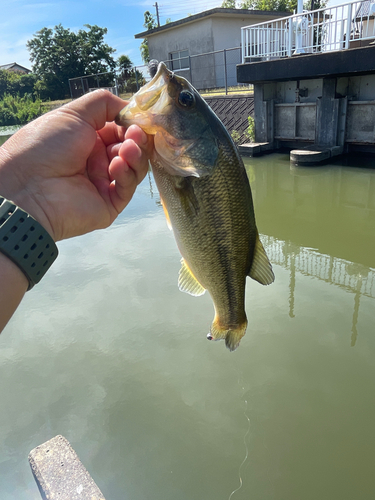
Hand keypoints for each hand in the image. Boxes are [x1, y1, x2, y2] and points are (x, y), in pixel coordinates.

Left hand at [0, 90, 151, 240]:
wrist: (28, 186)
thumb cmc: (45, 146)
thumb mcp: (74, 114)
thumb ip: (104, 104)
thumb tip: (129, 107)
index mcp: (87, 140)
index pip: (120, 130)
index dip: (131, 124)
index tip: (139, 120)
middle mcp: (96, 161)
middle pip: (131, 149)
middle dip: (136, 139)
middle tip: (135, 135)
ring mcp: (103, 183)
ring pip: (133, 168)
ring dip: (135, 155)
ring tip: (128, 149)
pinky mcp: (109, 205)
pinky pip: (126, 189)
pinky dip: (126, 175)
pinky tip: (117, 165)